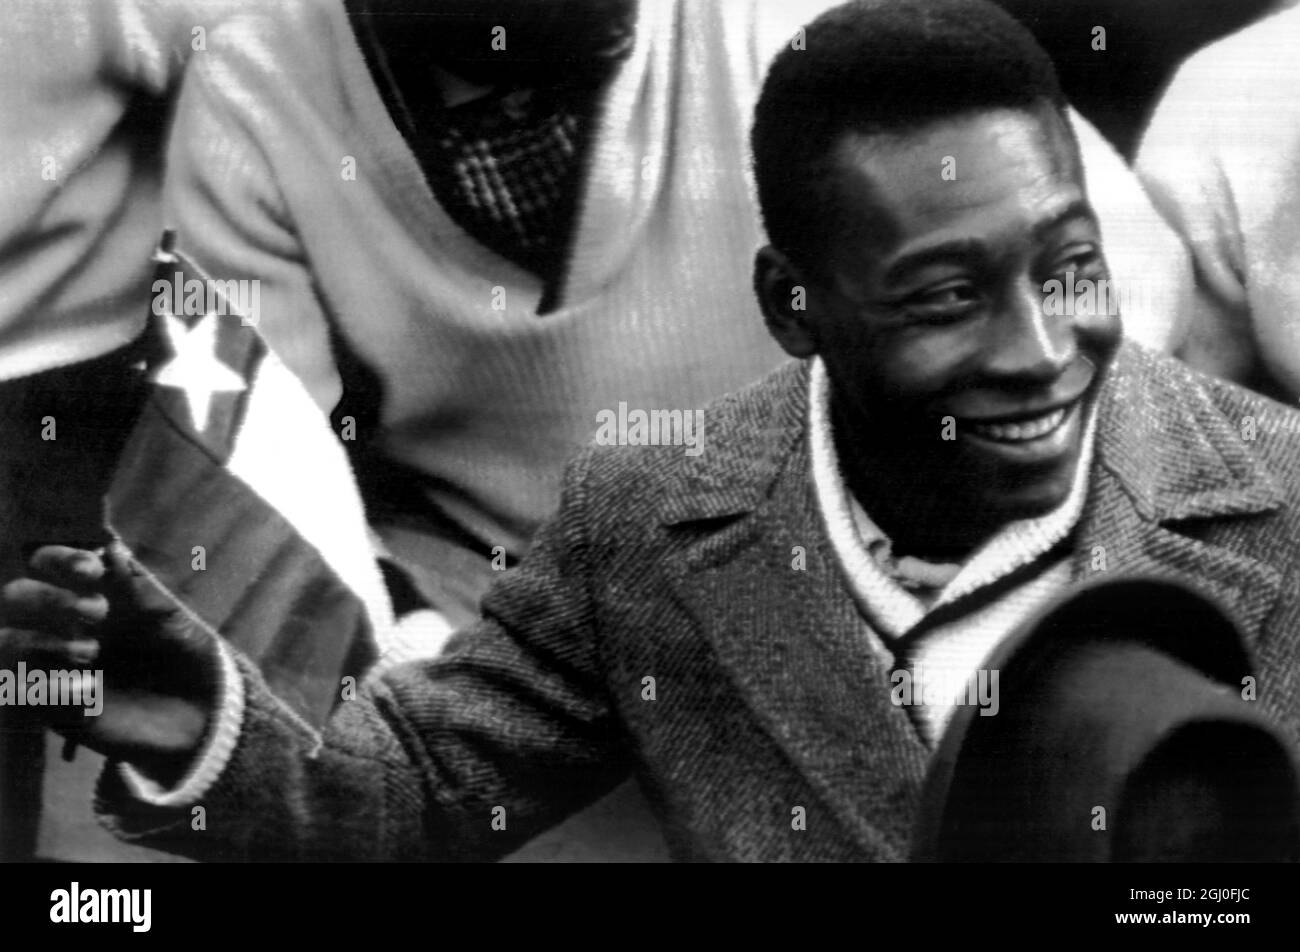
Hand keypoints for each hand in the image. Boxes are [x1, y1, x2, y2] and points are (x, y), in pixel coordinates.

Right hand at [0, 543, 219, 781]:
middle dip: (49, 597)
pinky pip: (23, 691)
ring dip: (41, 640)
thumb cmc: (184, 655)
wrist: (198, 712)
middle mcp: (60, 625)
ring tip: (90, 653)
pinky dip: (50, 687)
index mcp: (88, 595)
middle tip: (98, 612)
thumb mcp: (169, 619)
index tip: (92, 569)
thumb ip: (138, 588)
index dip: (60, 559)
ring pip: (7, 641)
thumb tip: (111, 547)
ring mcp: (51, 665)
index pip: (49, 564)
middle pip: (16, 595)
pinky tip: (87, 692)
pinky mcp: (51, 707)